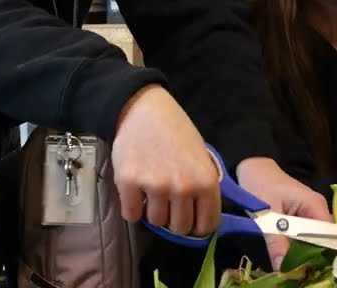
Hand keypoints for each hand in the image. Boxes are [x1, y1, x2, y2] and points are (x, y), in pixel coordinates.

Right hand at [110, 85, 221, 236]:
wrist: (143, 108)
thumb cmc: (176, 131)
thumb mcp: (201, 157)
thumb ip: (202, 187)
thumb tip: (200, 219)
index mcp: (206, 182)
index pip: (207, 225)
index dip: (197, 225)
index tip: (189, 219)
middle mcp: (184, 187)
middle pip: (180, 228)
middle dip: (173, 219)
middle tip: (167, 203)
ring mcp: (156, 186)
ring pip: (155, 222)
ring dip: (152, 211)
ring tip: (150, 191)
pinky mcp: (129, 184)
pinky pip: (131, 215)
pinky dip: (131, 208)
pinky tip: (134, 191)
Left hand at [235, 156, 329, 269]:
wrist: (251, 166)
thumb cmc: (260, 183)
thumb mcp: (266, 214)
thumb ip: (275, 242)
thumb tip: (282, 269)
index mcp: (315, 205)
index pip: (329, 236)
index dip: (320, 255)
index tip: (308, 269)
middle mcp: (319, 210)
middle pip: (323, 240)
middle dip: (311, 256)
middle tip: (297, 270)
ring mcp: (311, 213)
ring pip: (313, 240)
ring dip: (303, 252)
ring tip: (293, 265)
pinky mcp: (302, 217)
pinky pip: (304, 236)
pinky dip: (297, 246)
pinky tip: (289, 256)